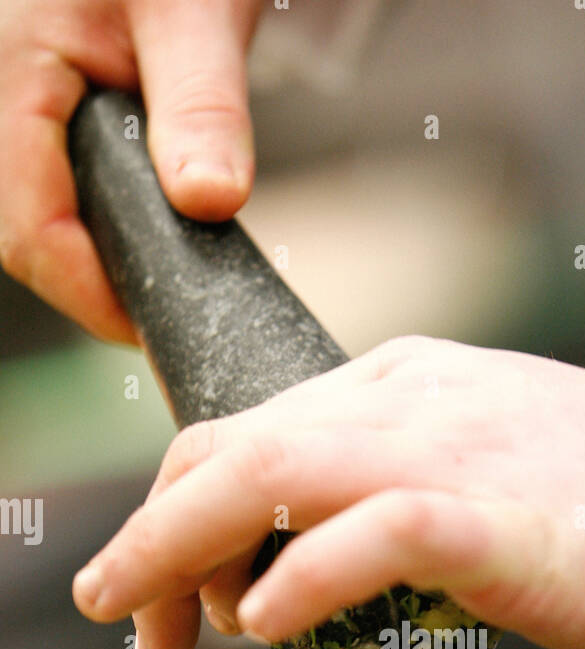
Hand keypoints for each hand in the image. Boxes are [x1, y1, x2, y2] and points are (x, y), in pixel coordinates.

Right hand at [0, 0, 261, 341]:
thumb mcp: (194, 15)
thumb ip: (202, 107)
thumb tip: (210, 200)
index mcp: (10, 75)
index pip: (31, 231)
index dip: (94, 295)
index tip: (154, 327)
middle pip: (24, 231)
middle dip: (94, 280)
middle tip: (167, 308)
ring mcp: (6, 107)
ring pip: (30, 211)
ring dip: (93, 248)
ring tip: (159, 269)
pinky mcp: (25, 109)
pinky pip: (45, 182)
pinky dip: (92, 213)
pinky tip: (141, 219)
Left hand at [71, 335, 584, 648]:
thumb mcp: (491, 481)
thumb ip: (401, 504)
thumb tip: (318, 571)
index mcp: (407, 386)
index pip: (248, 432)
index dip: (177, 517)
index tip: (166, 604)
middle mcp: (415, 398)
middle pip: (227, 448)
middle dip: (149, 543)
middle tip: (124, 626)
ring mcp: (458, 452)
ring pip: (269, 475)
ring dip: (183, 557)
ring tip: (157, 637)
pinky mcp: (505, 520)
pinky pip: (372, 533)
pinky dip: (300, 578)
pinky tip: (265, 628)